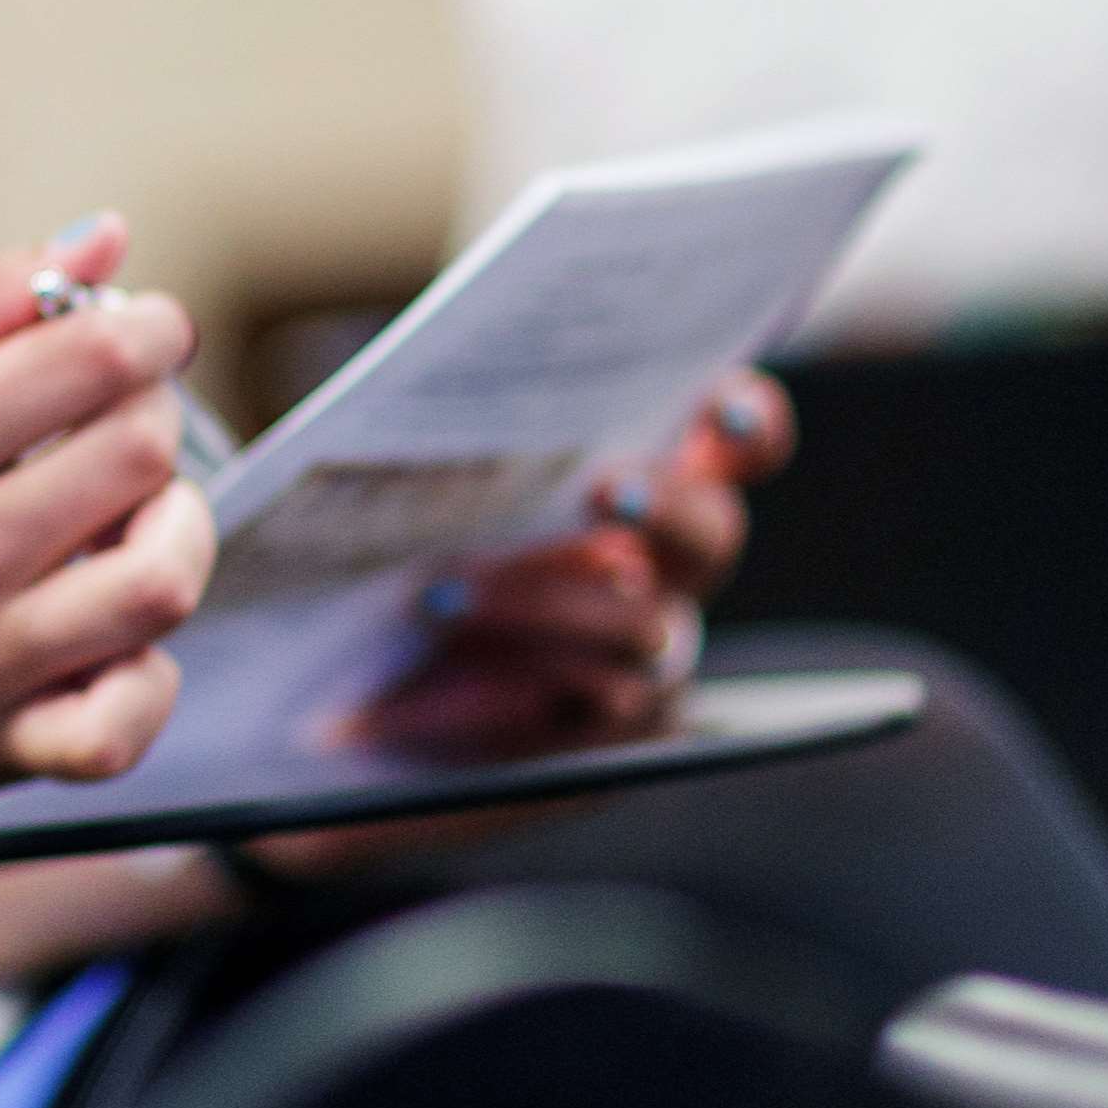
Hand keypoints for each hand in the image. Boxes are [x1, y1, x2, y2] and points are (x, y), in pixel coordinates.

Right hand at [0, 216, 216, 810]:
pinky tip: (118, 635)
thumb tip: (101, 237)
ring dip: (176, 532)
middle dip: (156, 415)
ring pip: (158, 584)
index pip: (88, 361)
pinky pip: (125, 722)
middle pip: (139, 456)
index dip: (148, 329)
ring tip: (136, 517)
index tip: (148, 330)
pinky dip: (148, 677)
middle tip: (127, 416)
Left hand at [345, 369, 792, 765]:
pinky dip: (515, 694)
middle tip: (606, 489)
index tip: (726, 403)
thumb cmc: (410, 556)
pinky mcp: (612, 736)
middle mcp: (669, 570)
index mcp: (648, 488)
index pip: (737, 447)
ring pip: (640, 629)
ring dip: (541, 604)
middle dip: (665, 502)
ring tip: (434, 597)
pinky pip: (591, 716)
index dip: (748, 422)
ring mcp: (651, 658)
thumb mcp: (430, 486)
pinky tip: (450, 684)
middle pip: (708, 530)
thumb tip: (430, 371)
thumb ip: (465, 435)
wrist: (358, 699)